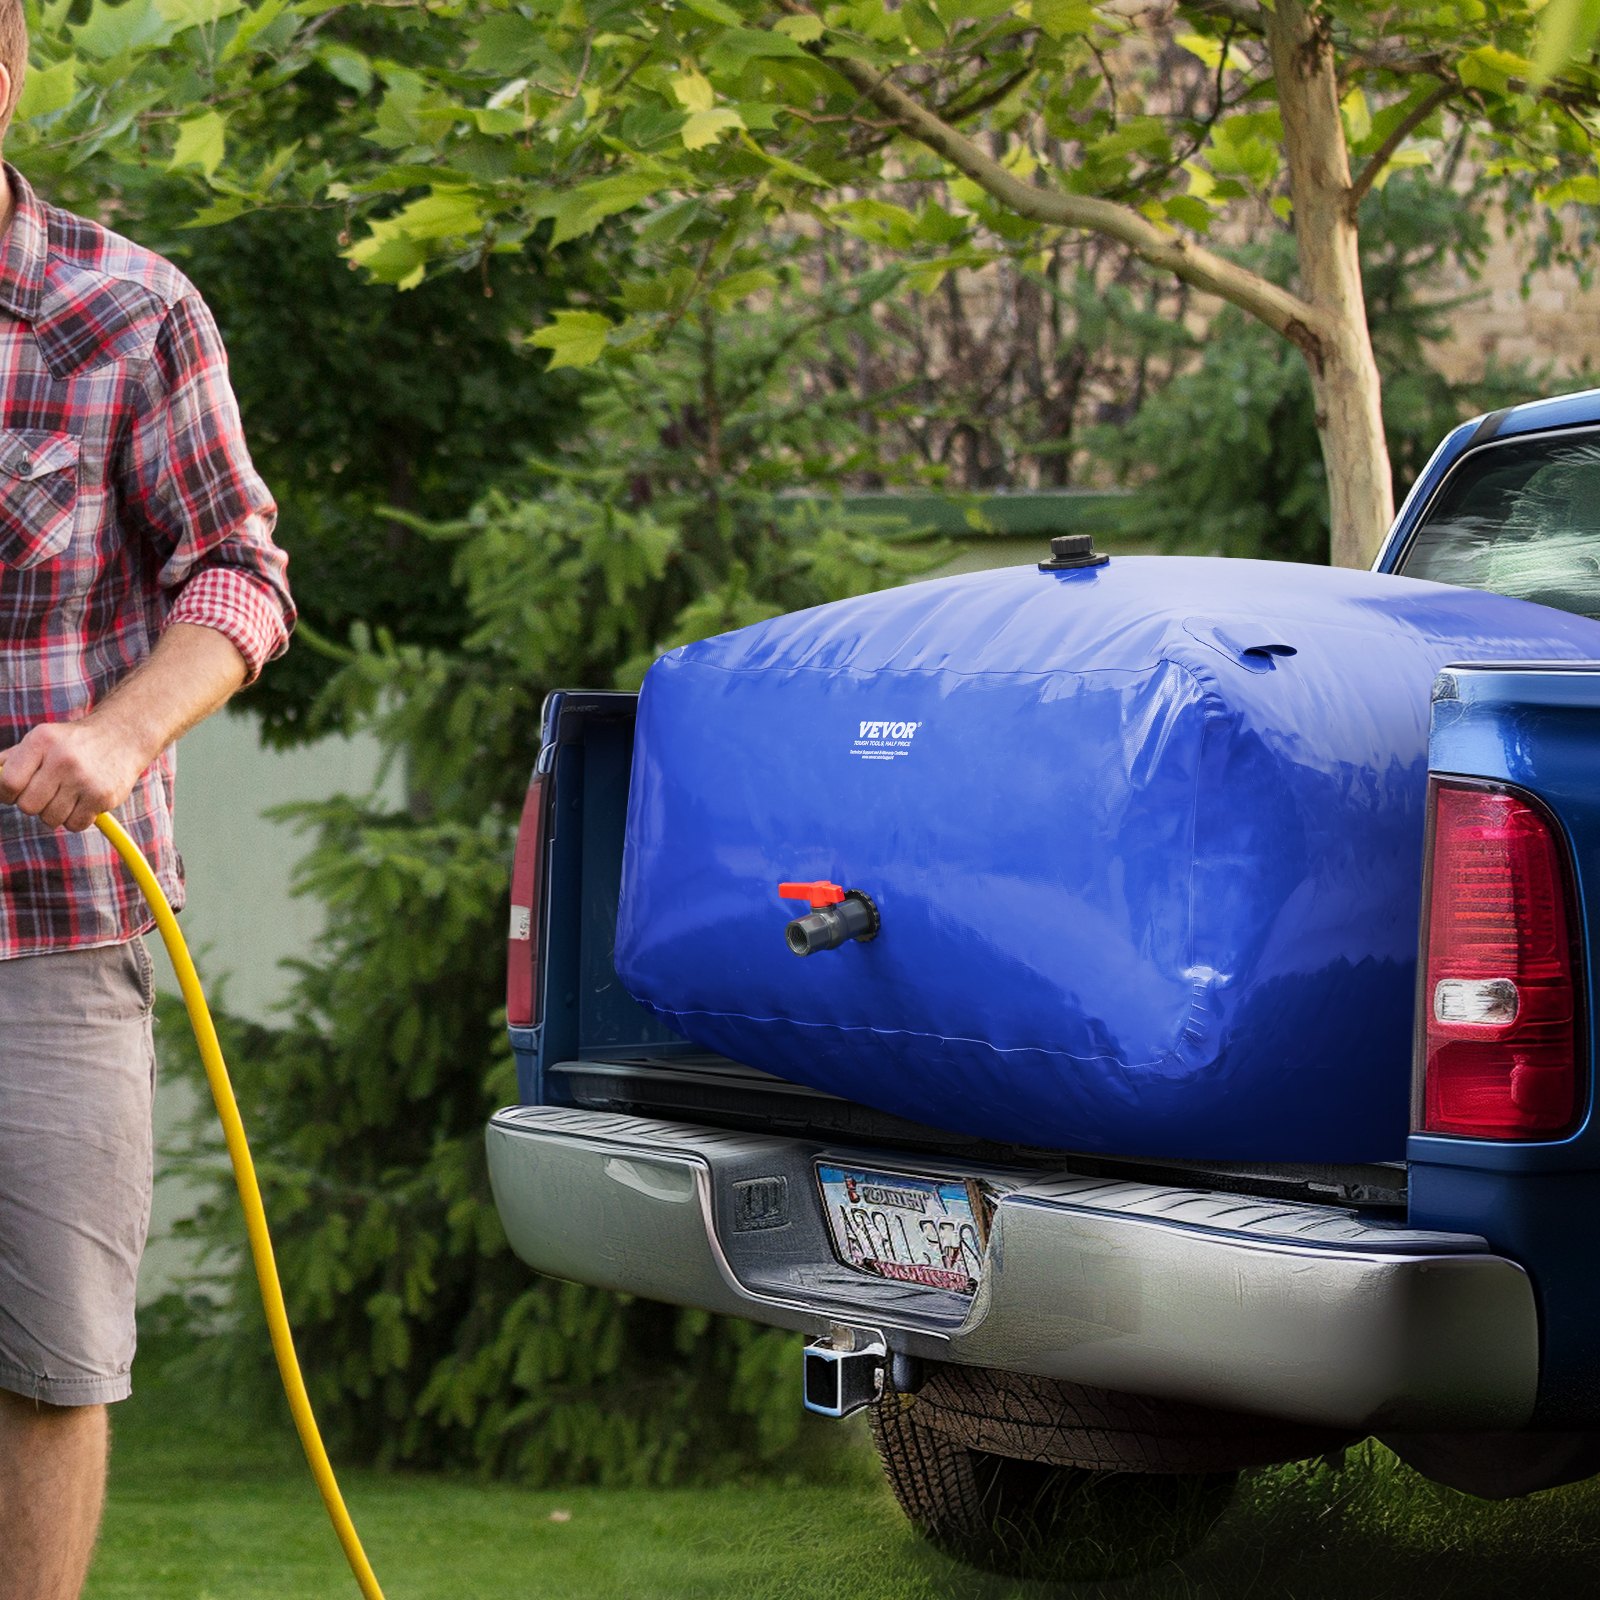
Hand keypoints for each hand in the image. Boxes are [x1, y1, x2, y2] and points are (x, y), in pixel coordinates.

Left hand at [0, 717, 151, 831]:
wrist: (122, 737)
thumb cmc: (72, 742)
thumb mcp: (41, 739)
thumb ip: (10, 760)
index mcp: (41, 741)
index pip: (9, 783)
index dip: (7, 794)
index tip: (15, 793)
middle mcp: (63, 758)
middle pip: (28, 806)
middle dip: (34, 804)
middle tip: (46, 793)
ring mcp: (85, 779)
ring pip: (51, 819)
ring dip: (55, 813)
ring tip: (67, 796)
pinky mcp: (103, 796)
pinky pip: (75, 825)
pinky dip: (76, 819)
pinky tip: (83, 802)